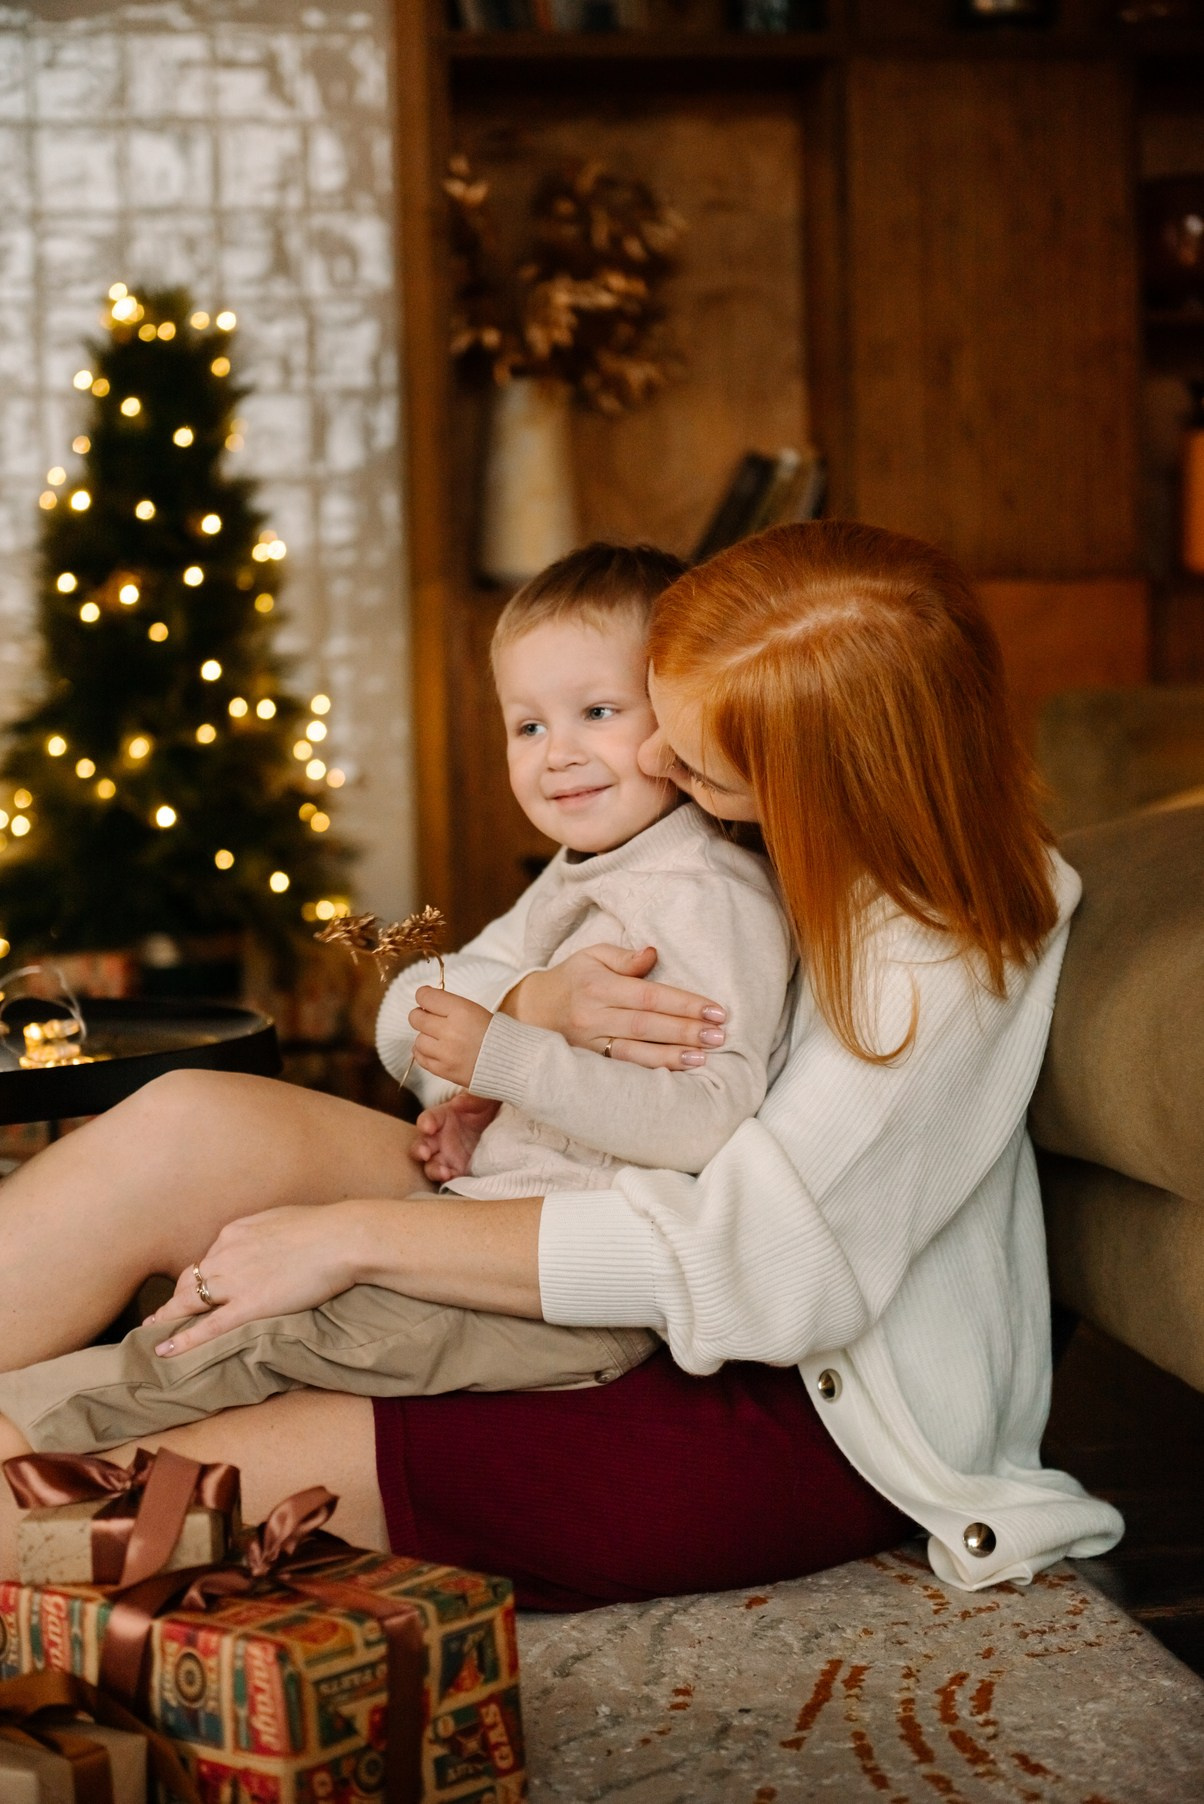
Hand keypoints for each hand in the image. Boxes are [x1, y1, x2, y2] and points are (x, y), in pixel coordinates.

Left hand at [145, 1204, 360, 1357]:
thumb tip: (265, 1244)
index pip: (208, 1258)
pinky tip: (165, 1350)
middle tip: (161, 1314)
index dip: (200, 1277)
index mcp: (235, 1232)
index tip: (197, 1288)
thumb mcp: (284, 1221)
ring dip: (169, 1318)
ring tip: (153, 1332)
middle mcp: (226, 1254)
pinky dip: (183, 1339)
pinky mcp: (248, 1306)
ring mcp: (235, 1281)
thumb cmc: (324, 1227)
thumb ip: (265, 1235)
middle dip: (175, 1298)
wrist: (341, 1238)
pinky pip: (208, 1326)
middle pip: (190, 1279)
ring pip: (190, 1301)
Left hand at [409, 987, 492, 1087]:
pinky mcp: (444, 1070)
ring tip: (439, 1038)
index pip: (425, 997)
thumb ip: (449, 1006)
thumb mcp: (476, 1010)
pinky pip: (420, 1058)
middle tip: (430, 1018)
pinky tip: (435, 1050)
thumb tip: (425, 1001)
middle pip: (416, 1018)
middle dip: (421, 1016)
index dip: (424, 996)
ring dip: (425, 1037)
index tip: (428, 999)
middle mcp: (451, 1031)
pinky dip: (425, 1053)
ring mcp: (446, 1053)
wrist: (513, 1062)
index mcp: (461, 1011)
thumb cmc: (496, 1033)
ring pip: (417, 1039)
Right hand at [411, 1092, 500, 1182]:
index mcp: (442, 1117)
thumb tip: (458, 1103)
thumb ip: (471, 1100)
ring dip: (434, 1170)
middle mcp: (439, 1138)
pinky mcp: (458, 1171)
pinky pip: (450, 1179)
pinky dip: (450, 1182)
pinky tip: (456, 1180)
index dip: (425, 1123)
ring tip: (444, 1172)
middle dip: (420, 1150)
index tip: (428, 1127)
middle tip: (425, 1153)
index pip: (428, 1119)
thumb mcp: (482, 1100)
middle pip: (421, 1146)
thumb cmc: (486, 1107)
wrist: (499, 1125)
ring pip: (431, 1166)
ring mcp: (447, 1157)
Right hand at [501, 944, 726, 1069]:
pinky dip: (651, 1071)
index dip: (684, 1004)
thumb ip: (624, 958)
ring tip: (703, 1058)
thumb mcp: (592, 956)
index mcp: (598, 987)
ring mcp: (590, 1044)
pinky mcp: (589, 1063)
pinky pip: (624, 1069)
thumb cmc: (571, 979)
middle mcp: (594, 1017)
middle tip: (719, 1035)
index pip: (649, 996)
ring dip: (672, 1056)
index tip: (715, 1009)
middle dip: (686, 1031)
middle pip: (647, 1026)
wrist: (530, 1011)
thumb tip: (653, 954)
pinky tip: (676, 1073)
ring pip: (636, 1053)